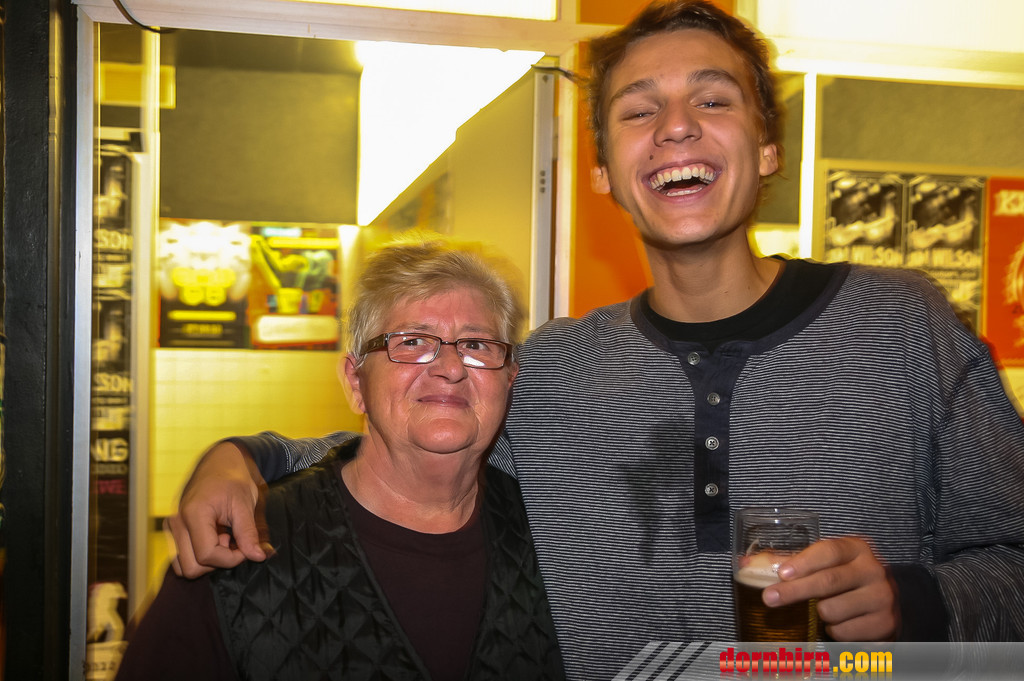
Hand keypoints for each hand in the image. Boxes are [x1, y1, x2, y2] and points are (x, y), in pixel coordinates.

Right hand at [166, 441, 269, 577]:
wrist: (219, 462)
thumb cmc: (234, 479)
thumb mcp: (245, 504)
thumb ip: (249, 533)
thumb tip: (258, 557)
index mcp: (193, 514)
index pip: (206, 555)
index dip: (230, 558)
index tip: (245, 547)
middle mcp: (176, 522)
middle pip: (191, 567)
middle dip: (217, 561)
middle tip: (232, 541)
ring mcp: (171, 527)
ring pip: (183, 566)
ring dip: (206, 560)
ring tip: (223, 538)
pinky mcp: (173, 529)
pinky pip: (182, 556)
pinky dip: (199, 555)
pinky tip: (215, 536)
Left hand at [762, 537, 898, 640]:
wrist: (884, 603)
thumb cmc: (844, 578)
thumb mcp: (826, 563)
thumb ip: (791, 562)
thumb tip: (747, 564)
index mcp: (857, 548)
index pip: (829, 551)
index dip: (804, 562)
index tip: (782, 573)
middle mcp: (875, 570)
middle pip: (828, 581)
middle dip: (794, 591)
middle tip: (769, 598)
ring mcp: (883, 598)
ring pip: (832, 610)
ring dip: (818, 614)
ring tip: (823, 609)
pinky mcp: (886, 624)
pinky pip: (844, 632)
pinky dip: (833, 630)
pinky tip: (840, 622)